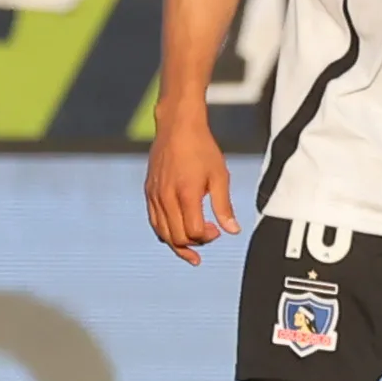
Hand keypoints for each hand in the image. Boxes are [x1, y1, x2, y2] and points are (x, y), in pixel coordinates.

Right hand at [145, 107, 235, 266]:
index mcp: (185, 195)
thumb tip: (232, 230)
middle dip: (195, 243)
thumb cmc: (202, 150)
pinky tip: (175, 235)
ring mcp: (154, 196)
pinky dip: (165, 232)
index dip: (208, 237)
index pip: (193, 231)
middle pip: (176, 236)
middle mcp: (166, 198)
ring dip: (178, 244)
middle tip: (210, 237)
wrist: (177, 128)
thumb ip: (224, 206)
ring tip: (192, 252)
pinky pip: (154, 220)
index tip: (218, 230)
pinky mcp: (148, 192)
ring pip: (162, 232)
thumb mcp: (220, 176)